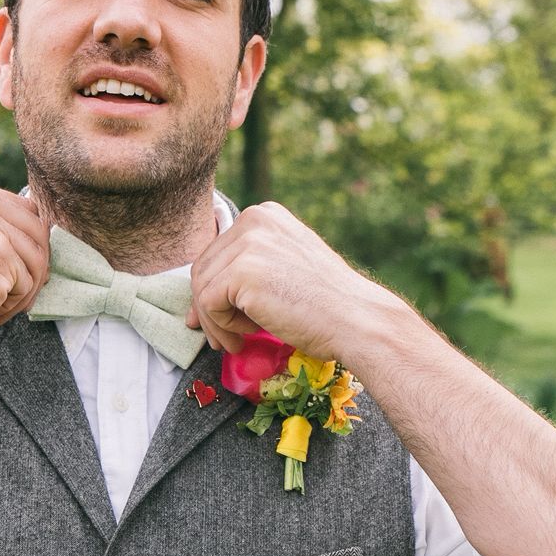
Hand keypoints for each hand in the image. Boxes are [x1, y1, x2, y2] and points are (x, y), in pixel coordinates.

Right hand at [0, 177, 50, 350]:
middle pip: (37, 232)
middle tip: (12, 294)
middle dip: (32, 269)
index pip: (24, 210)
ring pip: (37, 260)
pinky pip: (28, 284)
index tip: (9, 270)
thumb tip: (35, 231)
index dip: (24, 245)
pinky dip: (14, 304)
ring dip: (24, 290)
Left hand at [185, 201, 378, 364]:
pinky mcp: (242, 271)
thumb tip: (199, 300)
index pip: (217, 252)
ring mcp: (248, 243)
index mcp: (264, 215)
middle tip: (223, 339)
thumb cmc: (326, 304)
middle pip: (202, 268)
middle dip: (207, 310)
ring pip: (201, 288)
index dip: (212, 290)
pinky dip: (222, 327)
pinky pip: (208, 304)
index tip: (218, 320)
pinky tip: (250, 335)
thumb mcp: (285, 267)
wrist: (355, 319)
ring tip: (239, 340)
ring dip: (215, 323)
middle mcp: (254, 220)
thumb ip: (248, 270)